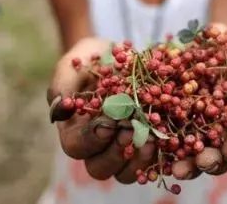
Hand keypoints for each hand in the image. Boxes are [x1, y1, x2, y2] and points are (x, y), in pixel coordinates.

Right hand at [47, 37, 157, 182]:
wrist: (118, 54)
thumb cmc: (90, 59)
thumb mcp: (72, 64)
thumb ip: (63, 84)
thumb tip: (60, 108)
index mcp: (74, 130)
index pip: (76, 147)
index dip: (91, 139)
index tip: (107, 123)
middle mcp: (97, 146)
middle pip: (100, 168)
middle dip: (116, 153)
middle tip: (130, 132)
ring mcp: (123, 149)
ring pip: (126, 172)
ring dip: (138, 160)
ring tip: (150, 139)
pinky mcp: (147, 143)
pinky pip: (153, 163)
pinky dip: (161, 154)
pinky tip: (167, 139)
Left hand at [170, 23, 226, 179]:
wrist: (191, 36)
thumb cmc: (224, 42)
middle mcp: (219, 127)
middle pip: (219, 152)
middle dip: (211, 161)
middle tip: (202, 164)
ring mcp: (193, 127)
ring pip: (192, 154)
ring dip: (187, 165)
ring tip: (177, 171)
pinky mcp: (168, 121)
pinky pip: (166, 141)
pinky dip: (161, 152)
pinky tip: (154, 157)